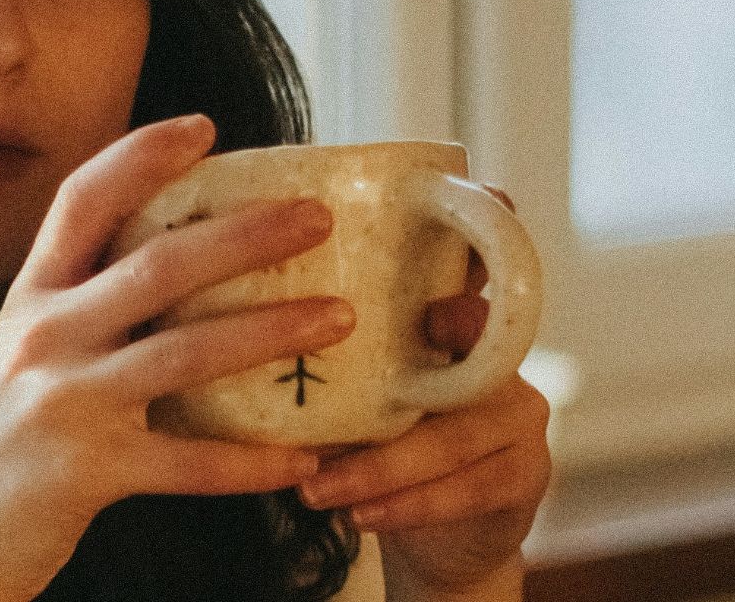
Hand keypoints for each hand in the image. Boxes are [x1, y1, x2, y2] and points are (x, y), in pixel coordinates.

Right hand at [0, 115, 352, 601]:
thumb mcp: (16, 362)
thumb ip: (77, 316)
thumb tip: (170, 276)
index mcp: (28, 301)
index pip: (82, 202)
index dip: (141, 157)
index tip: (204, 128)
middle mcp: (42, 338)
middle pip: (155, 264)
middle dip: (244, 235)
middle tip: (315, 218)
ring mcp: (63, 404)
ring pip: (184, 352)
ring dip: (270, 331)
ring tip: (338, 319)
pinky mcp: (85, 473)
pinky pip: (188, 462)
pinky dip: (250, 462)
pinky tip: (301, 458)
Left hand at [296, 186, 551, 599]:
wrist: (433, 526)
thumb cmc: (374, 431)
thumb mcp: (350, 377)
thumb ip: (312, 337)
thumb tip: (210, 295)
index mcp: (451, 312)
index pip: (474, 257)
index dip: (478, 228)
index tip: (455, 208)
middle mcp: (496, 353)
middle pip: (472, 339)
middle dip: (422, 351)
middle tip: (370, 359)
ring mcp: (520, 413)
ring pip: (457, 432)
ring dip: (380, 464)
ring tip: (316, 485)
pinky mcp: (523, 473)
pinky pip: (467, 489)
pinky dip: (405, 504)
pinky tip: (356, 514)